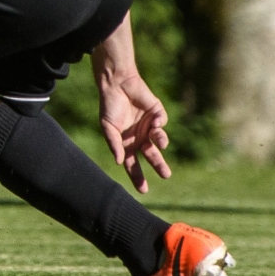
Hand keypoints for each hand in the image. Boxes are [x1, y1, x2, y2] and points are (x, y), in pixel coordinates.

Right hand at [97, 63, 171, 192]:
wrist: (118, 85)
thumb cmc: (110, 106)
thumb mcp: (108, 127)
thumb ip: (114, 144)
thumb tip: (120, 162)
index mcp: (127, 143)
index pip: (133, 164)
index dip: (137, 177)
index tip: (143, 191)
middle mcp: (140, 137)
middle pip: (152, 156)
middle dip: (159, 166)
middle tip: (166, 175)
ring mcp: (150, 126)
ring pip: (160, 141)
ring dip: (160, 143)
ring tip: (158, 142)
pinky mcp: (158, 114)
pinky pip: (161, 124)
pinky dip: (159, 126)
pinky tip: (152, 121)